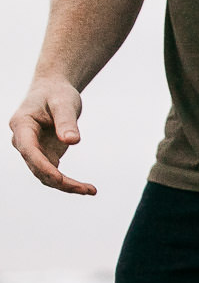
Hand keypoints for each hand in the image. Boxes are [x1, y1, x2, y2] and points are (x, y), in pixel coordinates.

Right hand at [9, 76, 95, 194]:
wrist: (53, 91)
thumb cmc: (57, 93)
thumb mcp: (64, 103)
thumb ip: (66, 121)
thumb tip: (72, 141)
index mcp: (22, 125)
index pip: (28, 150)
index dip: (43, 166)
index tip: (61, 179)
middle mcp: (22, 141)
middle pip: (37, 168)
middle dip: (61, 182)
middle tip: (87, 190)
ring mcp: (33, 150)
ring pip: (45, 175)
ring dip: (66, 186)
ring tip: (92, 190)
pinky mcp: (44, 155)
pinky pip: (53, 174)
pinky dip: (69, 183)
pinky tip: (88, 188)